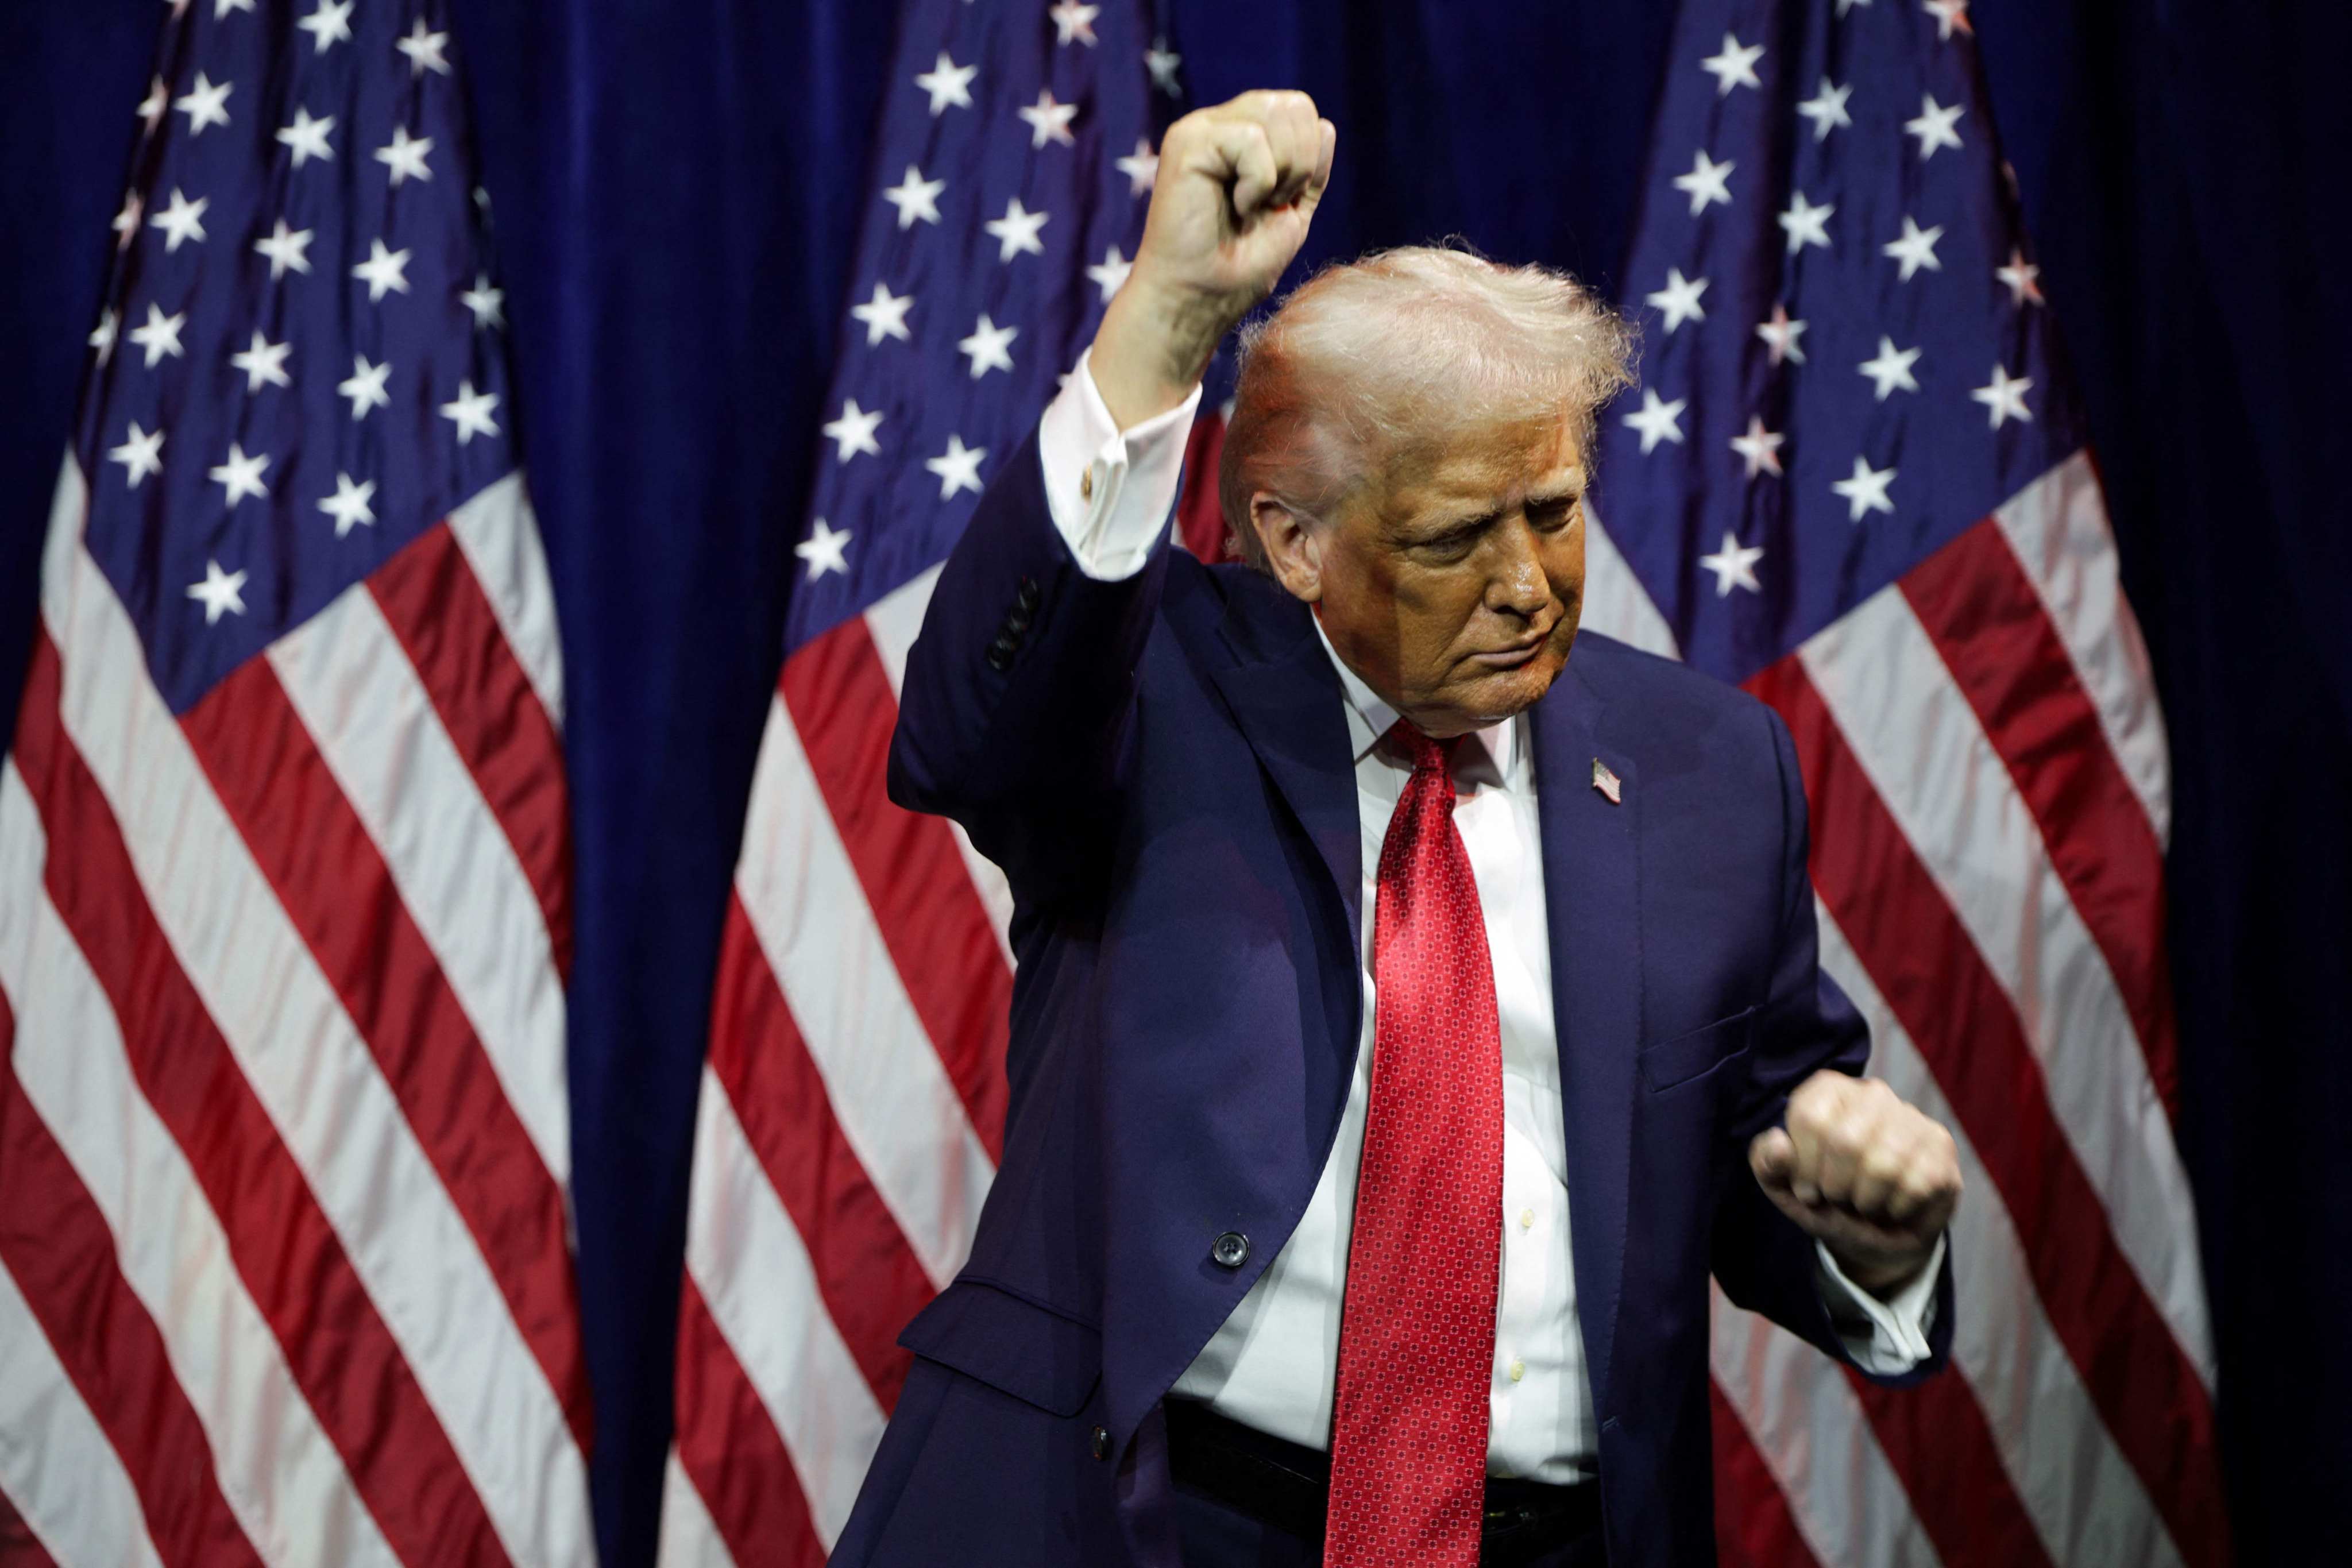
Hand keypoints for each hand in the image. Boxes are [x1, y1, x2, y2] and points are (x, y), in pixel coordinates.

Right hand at [1090, 90, 1336, 428]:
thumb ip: (1309, 171)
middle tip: (1267, 206)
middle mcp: (1221, 125)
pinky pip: (1251, 138)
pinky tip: (1234, 206)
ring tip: (1249, 206)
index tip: (1280, 203)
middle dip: (1299, 163)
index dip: (1309, 156)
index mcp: (1244, 137)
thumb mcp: (1290, 214)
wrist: (1201, 298)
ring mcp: (1202, 129)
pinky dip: (1257, 182)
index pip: (1300, 110)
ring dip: (1280, 172)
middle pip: (1294, 105)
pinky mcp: (1188, 141)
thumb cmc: (1238, 267)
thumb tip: (1326, 125)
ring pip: (1276, 112)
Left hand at [1747, 1072, 1961, 1296]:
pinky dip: (1897, 1209)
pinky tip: (1895, 1206)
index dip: (1804, 1165)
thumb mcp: (1787, 1188)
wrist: (1878, 1237)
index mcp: (1829, 1091)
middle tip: (1840, 1199)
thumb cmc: (1827, 1202)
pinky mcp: (1941, 1146)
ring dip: (1867, 1201)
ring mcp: (1912, 1117)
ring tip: (1866, 1203)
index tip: (1808, 1189)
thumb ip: (1768, 1163)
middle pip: (1846, 1140)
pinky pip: (1917, 1184)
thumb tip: (1778, 1142)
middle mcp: (1873, 1093)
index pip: (1810, 1116)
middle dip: (1836, 1187)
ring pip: (1884, 1164)